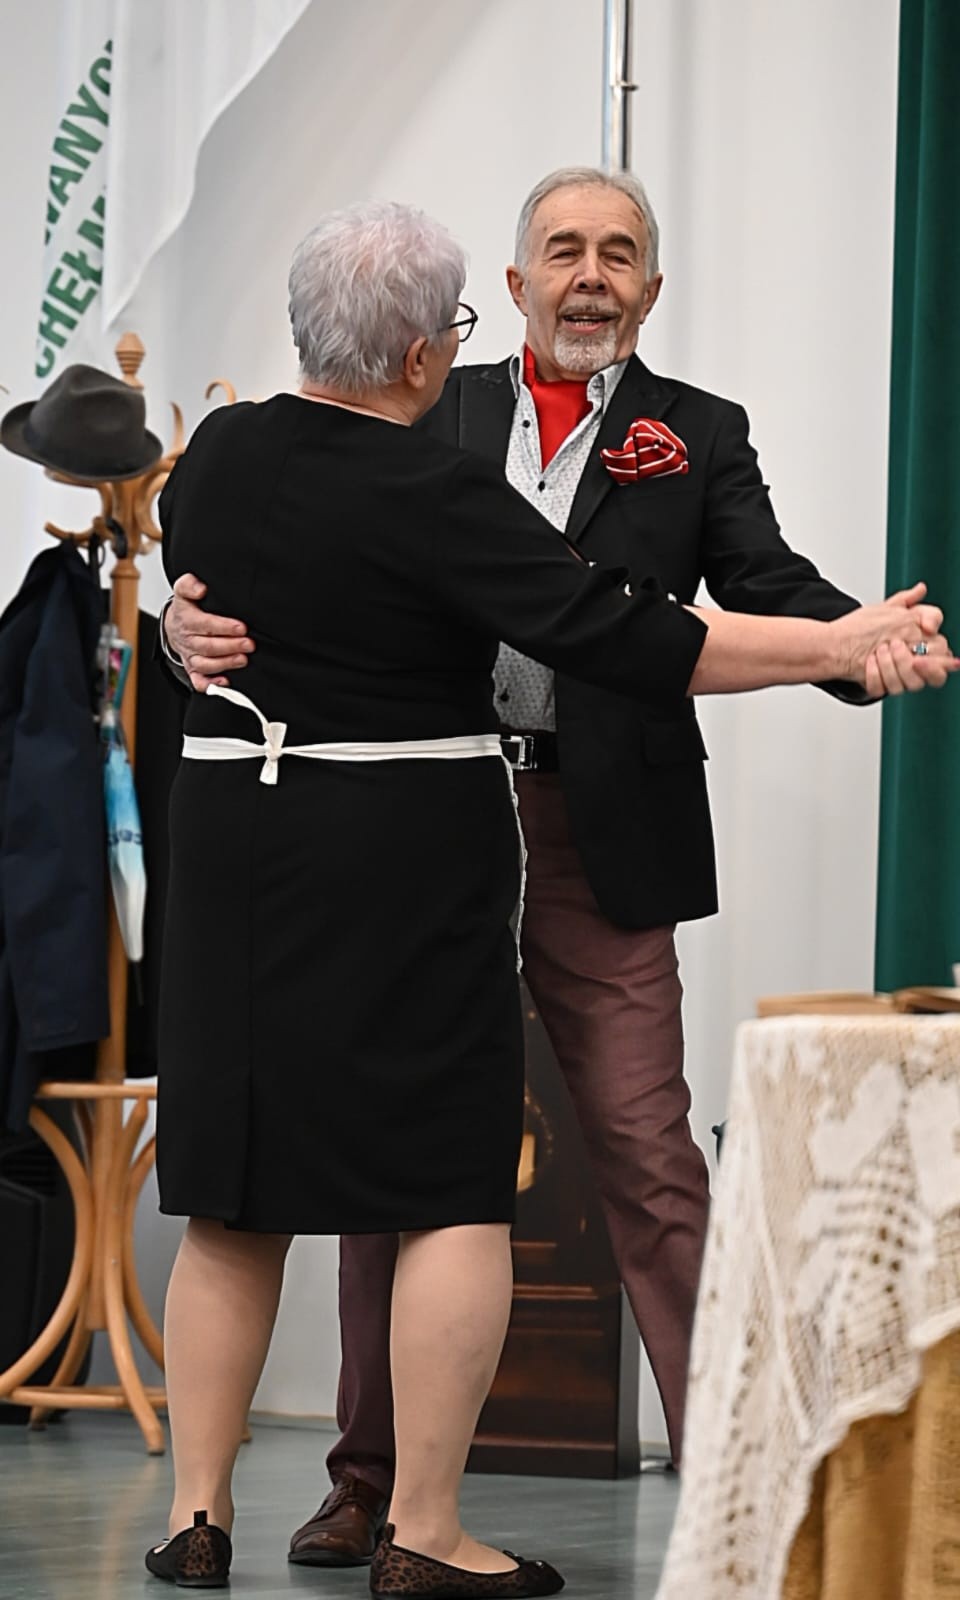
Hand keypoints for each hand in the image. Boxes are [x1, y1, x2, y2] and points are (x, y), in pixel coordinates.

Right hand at [165, 573, 253, 691]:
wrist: (174, 625)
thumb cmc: (186, 608)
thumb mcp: (184, 591)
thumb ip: (189, 584)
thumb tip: (200, 588)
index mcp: (186, 619)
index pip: (204, 624)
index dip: (223, 627)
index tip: (241, 627)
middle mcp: (187, 639)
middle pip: (207, 646)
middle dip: (230, 646)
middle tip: (249, 644)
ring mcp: (189, 656)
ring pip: (205, 664)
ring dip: (225, 663)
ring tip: (243, 659)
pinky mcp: (192, 669)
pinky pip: (198, 680)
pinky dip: (210, 684)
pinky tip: (224, 682)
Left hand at [830, 582, 957, 690]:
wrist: (836, 641)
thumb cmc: (862, 626)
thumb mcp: (889, 608)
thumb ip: (909, 600)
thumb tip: (921, 589)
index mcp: (923, 648)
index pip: (945, 661)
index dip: (938, 662)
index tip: (920, 655)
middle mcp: (913, 666)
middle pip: (933, 678)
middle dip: (911, 662)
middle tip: (894, 646)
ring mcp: (897, 678)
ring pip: (910, 684)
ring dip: (890, 665)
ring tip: (878, 650)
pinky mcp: (880, 686)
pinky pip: (883, 688)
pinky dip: (874, 674)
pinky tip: (867, 662)